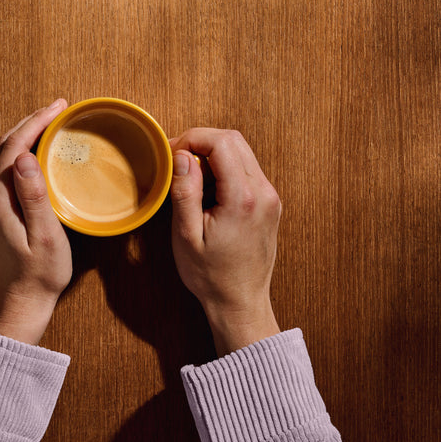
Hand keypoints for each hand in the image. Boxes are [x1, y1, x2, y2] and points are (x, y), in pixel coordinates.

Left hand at [0, 100, 71, 344]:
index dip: (36, 122)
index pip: (14, 145)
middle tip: (57, 110)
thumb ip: (34, 195)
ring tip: (45, 124)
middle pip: (1, 144)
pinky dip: (9, 150)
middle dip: (29, 123)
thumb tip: (26, 156)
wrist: (18, 303)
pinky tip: (25, 151)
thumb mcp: (46, 235)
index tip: (59, 108)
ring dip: (17, 134)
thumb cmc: (40, 273)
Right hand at [169, 129, 281, 355]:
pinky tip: (207, 193)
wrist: (240, 303)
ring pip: (241, 152)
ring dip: (212, 156)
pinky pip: (246, 169)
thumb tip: (180, 155)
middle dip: (201, 143)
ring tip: (191, 182)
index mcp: (243, 199)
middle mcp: (263, 193)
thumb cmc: (211, 275)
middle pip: (233, 141)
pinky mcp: (269, 202)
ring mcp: (270, 197)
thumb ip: (184, 191)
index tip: (172, 153)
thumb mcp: (186, 235)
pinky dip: (223, 170)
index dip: (192, 138)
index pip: (221, 143)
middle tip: (177, 162)